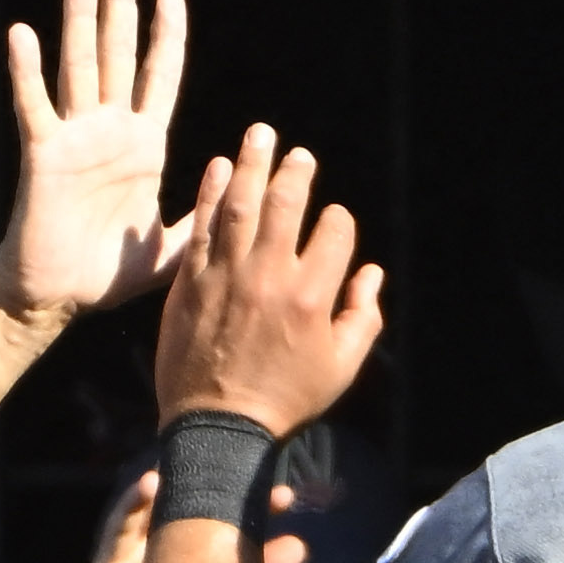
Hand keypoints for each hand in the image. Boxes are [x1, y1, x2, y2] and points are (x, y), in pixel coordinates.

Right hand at [0, 0, 196, 323]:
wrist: (56, 297)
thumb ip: (202, 221)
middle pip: (117, 54)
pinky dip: (26, 70)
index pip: (158, 78)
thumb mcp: (172, 248)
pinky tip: (22, 32)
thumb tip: (239, 199)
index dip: (165, 38)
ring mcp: (74, 137)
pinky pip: (34, 105)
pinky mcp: (43, 154)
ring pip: (79, 65)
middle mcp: (108, 131)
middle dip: (119, 6)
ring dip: (79, 19)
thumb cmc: (107, 274)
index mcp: (142, 146)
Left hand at [151, 125, 380, 435]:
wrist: (217, 427)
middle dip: (297, 173)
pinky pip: (202, 226)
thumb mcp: (341, 369)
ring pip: (242, 204)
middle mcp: (270, 276)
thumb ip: (363, 317)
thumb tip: (372, 274)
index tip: (333, 223)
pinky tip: (219, 167)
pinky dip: (211, 193)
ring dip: (252, 164)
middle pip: (287, 205)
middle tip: (299, 154)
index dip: (338, 221)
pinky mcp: (191, 281)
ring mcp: (226, 275)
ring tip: (260, 135)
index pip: (334, 232)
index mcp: (313, 296)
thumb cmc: (285, 401)